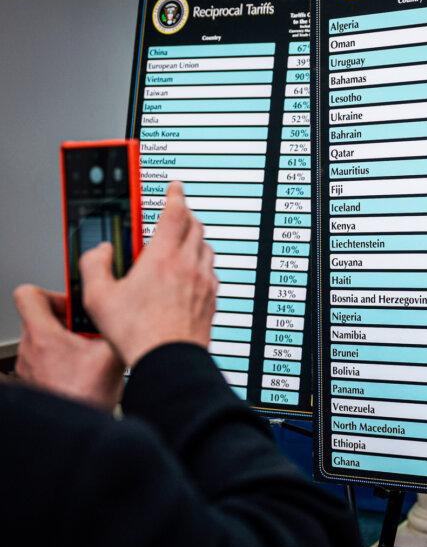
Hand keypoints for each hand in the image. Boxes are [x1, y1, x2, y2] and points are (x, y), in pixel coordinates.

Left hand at [13, 285, 123, 409]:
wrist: (72, 433)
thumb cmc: (84, 398)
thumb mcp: (112, 356)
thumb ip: (116, 329)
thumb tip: (129, 315)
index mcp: (43, 336)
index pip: (28, 294)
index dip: (53, 293)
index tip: (75, 305)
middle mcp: (30, 350)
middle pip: (40, 317)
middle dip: (68, 320)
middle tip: (89, 331)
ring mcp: (29, 367)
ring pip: (43, 339)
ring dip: (66, 340)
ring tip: (88, 351)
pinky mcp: (34, 382)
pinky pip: (45, 360)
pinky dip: (62, 359)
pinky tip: (83, 370)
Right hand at [80, 181, 217, 366]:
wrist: (169, 360)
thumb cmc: (137, 333)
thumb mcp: (98, 297)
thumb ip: (94, 266)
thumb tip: (99, 252)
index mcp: (162, 258)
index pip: (175, 213)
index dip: (176, 195)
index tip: (176, 187)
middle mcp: (188, 266)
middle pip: (195, 227)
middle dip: (186, 215)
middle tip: (177, 213)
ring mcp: (204, 283)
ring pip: (206, 249)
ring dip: (195, 240)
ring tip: (181, 243)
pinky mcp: (212, 300)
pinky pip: (212, 273)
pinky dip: (202, 265)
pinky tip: (191, 275)